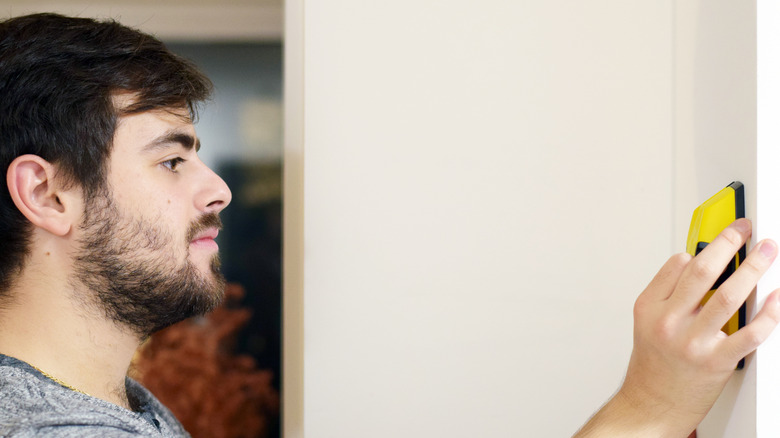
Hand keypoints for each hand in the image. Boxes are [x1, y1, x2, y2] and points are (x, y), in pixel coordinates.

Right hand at [574, 219, 779, 436]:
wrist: (653, 404)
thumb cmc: (653, 365)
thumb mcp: (646, 322)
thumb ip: (667, 293)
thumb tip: (695, 265)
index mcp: (650, 308)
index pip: (677, 265)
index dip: (701, 248)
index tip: (719, 238)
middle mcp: (670, 323)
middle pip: (702, 273)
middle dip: (727, 244)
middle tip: (744, 230)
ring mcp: (695, 342)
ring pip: (728, 296)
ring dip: (753, 269)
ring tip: (766, 252)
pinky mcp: (718, 361)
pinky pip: (750, 334)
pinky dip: (769, 313)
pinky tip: (776, 298)